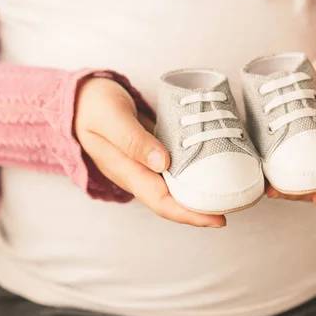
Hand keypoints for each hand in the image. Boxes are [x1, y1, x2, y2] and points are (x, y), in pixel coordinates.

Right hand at [75, 77, 225, 227]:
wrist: (79, 97)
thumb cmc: (92, 105)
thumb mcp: (110, 117)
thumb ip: (133, 140)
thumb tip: (163, 163)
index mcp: (127, 171)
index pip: (163, 202)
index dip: (190, 214)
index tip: (219, 218)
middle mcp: (139, 174)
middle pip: (175, 201)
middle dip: (203, 209)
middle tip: (236, 205)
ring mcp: (146, 165)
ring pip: (177, 186)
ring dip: (201, 192)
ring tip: (231, 192)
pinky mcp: (153, 152)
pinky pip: (177, 168)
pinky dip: (195, 171)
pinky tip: (214, 167)